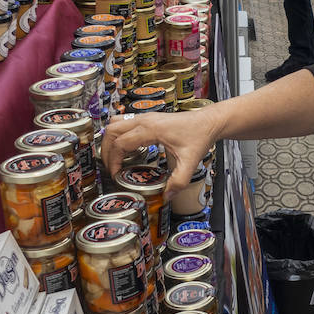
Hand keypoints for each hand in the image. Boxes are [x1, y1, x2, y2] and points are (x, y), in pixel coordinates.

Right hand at [102, 111, 219, 196]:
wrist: (207, 122)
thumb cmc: (199, 136)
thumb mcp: (190, 162)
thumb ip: (178, 181)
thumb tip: (166, 196)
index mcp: (150, 129)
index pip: (120, 143)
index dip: (113, 160)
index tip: (116, 174)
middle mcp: (144, 120)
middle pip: (111, 131)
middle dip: (106, 150)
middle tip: (109, 167)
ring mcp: (145, 117)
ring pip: (114, 123)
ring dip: (109, 140)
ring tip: (113, 158)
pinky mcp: (147, 118)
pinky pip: (123, 123)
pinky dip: (118, 135)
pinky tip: (126, 150)